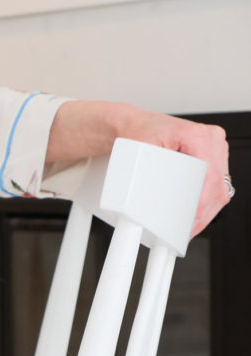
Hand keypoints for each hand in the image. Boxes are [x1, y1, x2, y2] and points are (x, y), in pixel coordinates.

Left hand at [112, 105, 230, 236]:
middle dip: (204, 211)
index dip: (202, 200)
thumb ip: (152, 173)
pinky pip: (219, 183)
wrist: (134, 126)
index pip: (209, 175)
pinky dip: (208, 200)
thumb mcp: (140, 152)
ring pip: (221, 186)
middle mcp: (211, 138)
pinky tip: (198, 213)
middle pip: (218, 184)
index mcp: (197, 135)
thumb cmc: (137, 134)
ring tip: (191, 225)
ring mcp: (215, 146)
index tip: (193, 217)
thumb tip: (158, 198)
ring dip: (208, 209)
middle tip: (187, 229)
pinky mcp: (213, 155)